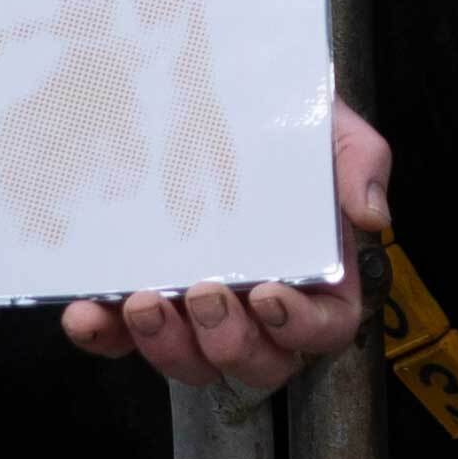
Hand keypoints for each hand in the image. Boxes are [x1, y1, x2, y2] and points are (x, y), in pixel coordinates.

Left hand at [64, 101, 391, 391]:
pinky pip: (122, 343)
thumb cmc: (285, 124)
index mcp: (317, 280)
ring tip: (141, 301)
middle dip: (228, 342)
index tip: (270, 294)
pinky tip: (85, 312)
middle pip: (257, 365)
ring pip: (192, 364)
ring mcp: (199, 315)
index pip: (325, 330)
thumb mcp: (334, 130)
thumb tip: (371, 216)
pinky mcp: (145, 307)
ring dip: (166, 347)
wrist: (214, 93)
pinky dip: (103, 336)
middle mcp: (260, 311)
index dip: (300, 328)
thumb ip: (361, 162)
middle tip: (202, 294)